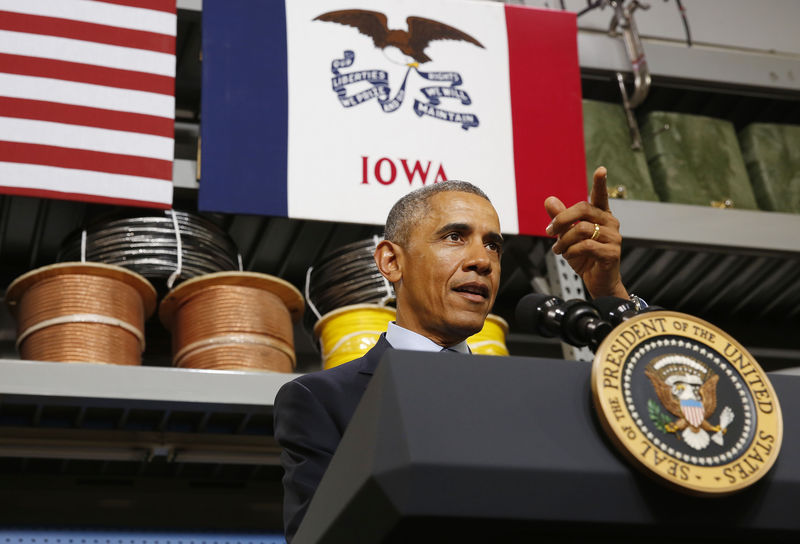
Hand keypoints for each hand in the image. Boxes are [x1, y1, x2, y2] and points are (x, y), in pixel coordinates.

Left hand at [544, 166, 627, 298]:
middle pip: (583, 209)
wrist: (598, 283)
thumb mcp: (568, 236)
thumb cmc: (585, 258)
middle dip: (561, 219)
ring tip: (558, 249)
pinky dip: (571, 251)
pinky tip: (568, 256)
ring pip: (581, 229)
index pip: (601, 196)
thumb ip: (560, 218)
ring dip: (563, 240)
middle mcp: (610, 223)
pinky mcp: (611, 253)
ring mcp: (613, 238)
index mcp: (601, 216)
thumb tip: (549, 200)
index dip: (600, 183)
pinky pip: (585, 246)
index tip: (601, 169)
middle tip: (549, 231)